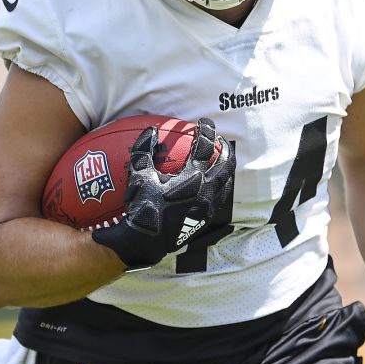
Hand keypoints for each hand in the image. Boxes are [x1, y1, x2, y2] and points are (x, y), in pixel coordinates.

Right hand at [92, 117, 234, 269]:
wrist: (147, 240)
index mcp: (193, 177)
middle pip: (226, 163)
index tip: (203, 122)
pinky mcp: (206, 217)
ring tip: (220, 158)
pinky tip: (213, 182)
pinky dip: (220, 183)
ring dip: (226, 166)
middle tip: (219, 139)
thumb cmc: (141, 207)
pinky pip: (220, 195)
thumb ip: (143, 150)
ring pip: (226, 180)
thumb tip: (150, 130)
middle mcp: (206, 190)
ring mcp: (209, 205)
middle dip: (225, 148)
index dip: (206, 131)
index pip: (205, 147)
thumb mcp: (138, 176)